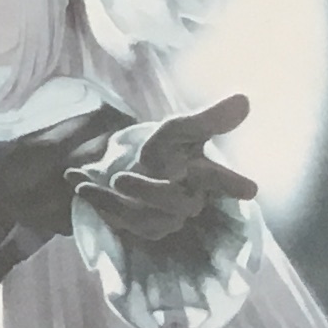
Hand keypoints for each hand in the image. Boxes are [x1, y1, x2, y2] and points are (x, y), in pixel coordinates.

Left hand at [74, 95, 258, 244]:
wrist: (125, 165)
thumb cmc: (163, 149)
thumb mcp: (177, 129)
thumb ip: (207, 120)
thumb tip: (243, 99)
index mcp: (204, 175)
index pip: (222, 180)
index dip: (232, 184)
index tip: (248, 189)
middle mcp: (189, 199)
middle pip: (180, 206)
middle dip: (150, 193)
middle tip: (120, 178)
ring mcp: (165, 218)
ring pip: (150, 222)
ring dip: (116, 205)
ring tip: (88, 186)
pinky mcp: (140, 228)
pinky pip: (122, 225)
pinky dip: (98, 205)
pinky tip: (79, 185)